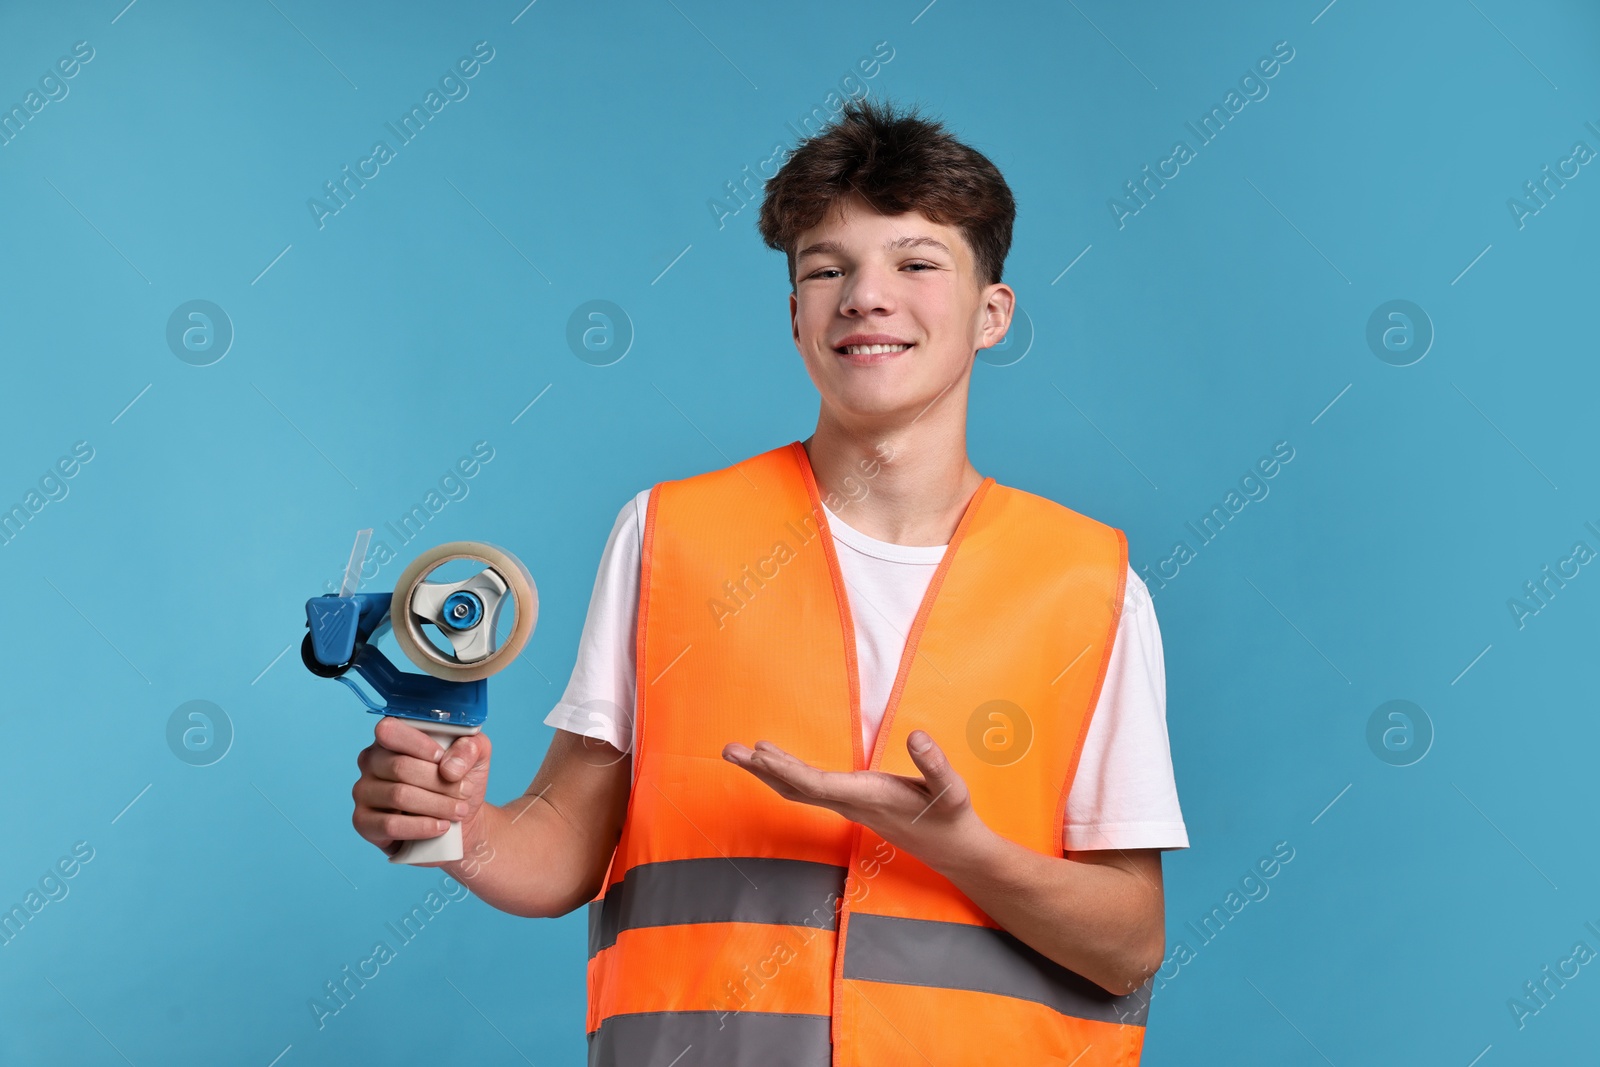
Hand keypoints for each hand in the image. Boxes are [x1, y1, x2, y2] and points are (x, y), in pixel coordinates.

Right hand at [352, 717, 492, 862]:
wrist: (459, 820)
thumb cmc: (460, 781)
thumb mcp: (476, 756)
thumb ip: (470, 747)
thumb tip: (449, 766)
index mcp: (392, 738)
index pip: (389, 730)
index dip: (418, 745)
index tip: (443, 759)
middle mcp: (372, 761)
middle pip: (400, 767)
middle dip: (439, 782)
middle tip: (465, 792)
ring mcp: (363, 791)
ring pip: (398, 796)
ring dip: (436, 805)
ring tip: (459, 811)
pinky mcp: (364, 822)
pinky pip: (390, 825)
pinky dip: (421, 826)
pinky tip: (441, 826)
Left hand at [721, 730, 984, 870]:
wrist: (954, 849)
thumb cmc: (952, 817)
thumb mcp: (952, 790)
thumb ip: (935, 764)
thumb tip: (917, 736)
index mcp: (869, 797)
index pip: (818, 785)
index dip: (787, 769)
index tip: (759, 753)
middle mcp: (851, 804)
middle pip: (795, 788)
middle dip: (761, 769)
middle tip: (728, 750)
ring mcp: (848, 805)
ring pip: (797, 790)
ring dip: (767, 771)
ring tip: (738, 752)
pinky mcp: (852, 803)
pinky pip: (808, 789)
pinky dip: (786, 774)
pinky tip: (773, 761)